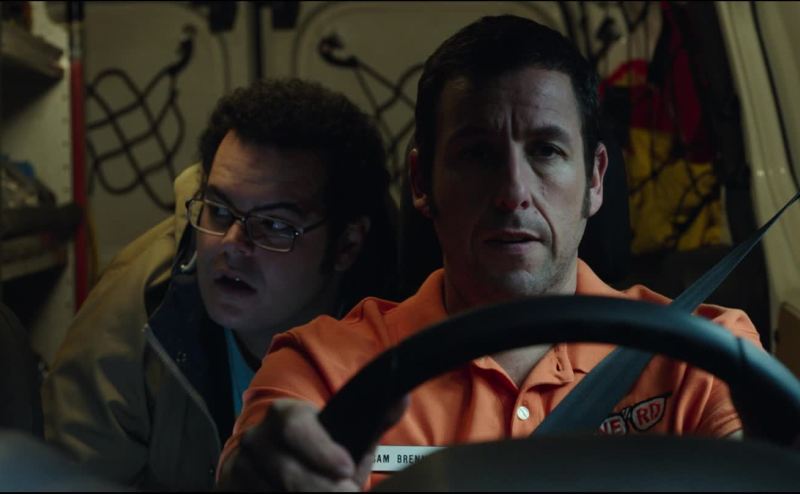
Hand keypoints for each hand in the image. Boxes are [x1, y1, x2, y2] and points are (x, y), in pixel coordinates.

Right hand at [217, 399, 385, 491]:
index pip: (298, 428)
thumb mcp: (340, 431)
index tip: (346, 470)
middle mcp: (256, 438)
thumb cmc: (315, 447)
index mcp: (284, 415)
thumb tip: (401, 398)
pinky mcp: (229, 488)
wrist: (266, 459)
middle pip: (289, 471)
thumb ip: (372, 420)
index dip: (321, 450)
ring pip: (276, 492)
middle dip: (322, 489)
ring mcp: (240, 467)